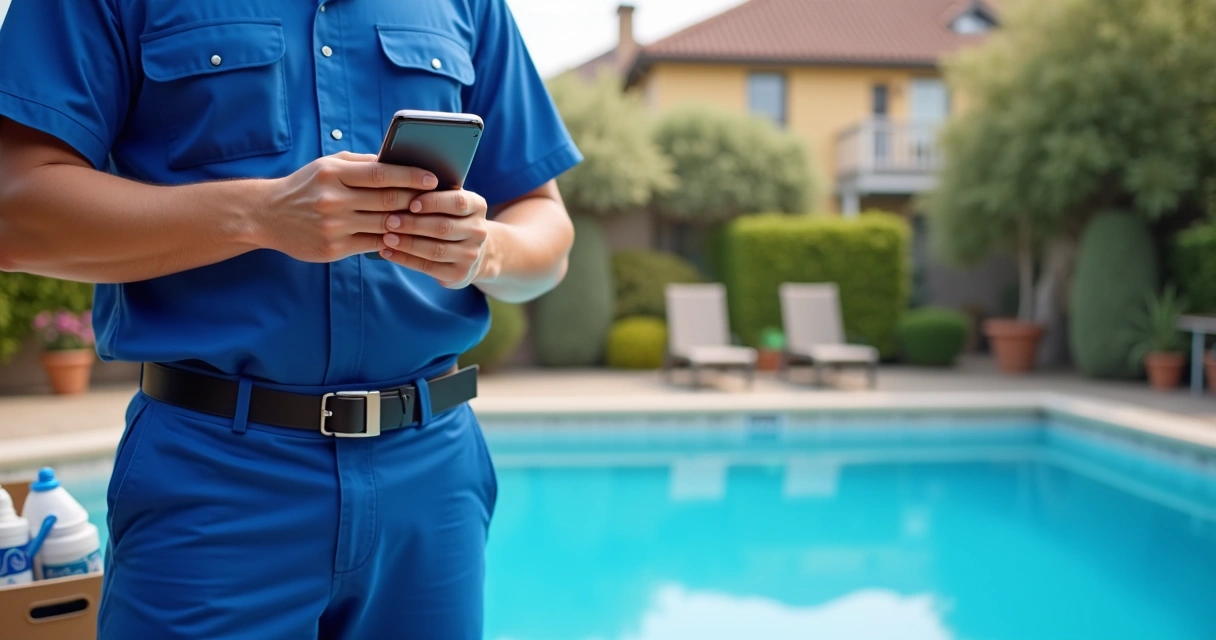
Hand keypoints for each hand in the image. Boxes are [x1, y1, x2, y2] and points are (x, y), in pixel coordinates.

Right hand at [258, 152, 437, 261]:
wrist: (266, 215)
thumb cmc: (305, 186)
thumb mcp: (327, 165)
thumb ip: (361, 163)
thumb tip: (399, 160)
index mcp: (333, 173)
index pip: (382, 173)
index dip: (411, 176)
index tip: (433, 178)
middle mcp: (333, 199)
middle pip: (387, 200)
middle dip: (416, 201)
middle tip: (438, 201)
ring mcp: (333, 226)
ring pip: (384, 225)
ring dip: (409, 223)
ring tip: (428, 220)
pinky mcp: (333, 249)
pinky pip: (373, 245)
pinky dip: (392, 241)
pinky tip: (406, 237)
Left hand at [378, 188, 494, 288]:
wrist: (472, 252)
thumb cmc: (450, 217)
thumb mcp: (449, 201)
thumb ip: (433, 191)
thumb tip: (400, 180)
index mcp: (477, 206)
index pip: (457, 202)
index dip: (434, 202)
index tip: (411, 203)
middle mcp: (478, 231)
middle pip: (443, 227)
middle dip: (413, 224)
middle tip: (389, 220)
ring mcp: (470, 255)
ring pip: (435, 250)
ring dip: (407, 243)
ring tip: (386, 237)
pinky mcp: (459, 274)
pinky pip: (428, 267)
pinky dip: (405, 259)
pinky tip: (387, 252)